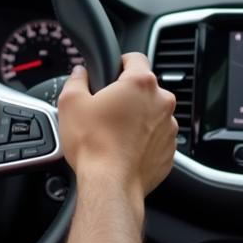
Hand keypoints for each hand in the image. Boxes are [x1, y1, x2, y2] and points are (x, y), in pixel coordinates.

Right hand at [57, 53, 176, 199]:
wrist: (110, 184)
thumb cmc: (93, 144)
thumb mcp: (71, 103)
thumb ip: (76, 79)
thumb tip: (80, 73)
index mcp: (140, 83)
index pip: (135, 57)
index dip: (120, 61)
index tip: (111, 70)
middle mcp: (161, 102)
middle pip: (144, 87)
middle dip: (126, 94)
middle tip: (105, 107)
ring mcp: (169, 127)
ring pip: (152, 113)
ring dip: (137, 117)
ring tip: (113, 131)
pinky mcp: (170, 150)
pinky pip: (156, 136)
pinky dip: (143, 139)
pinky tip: (123, 147)